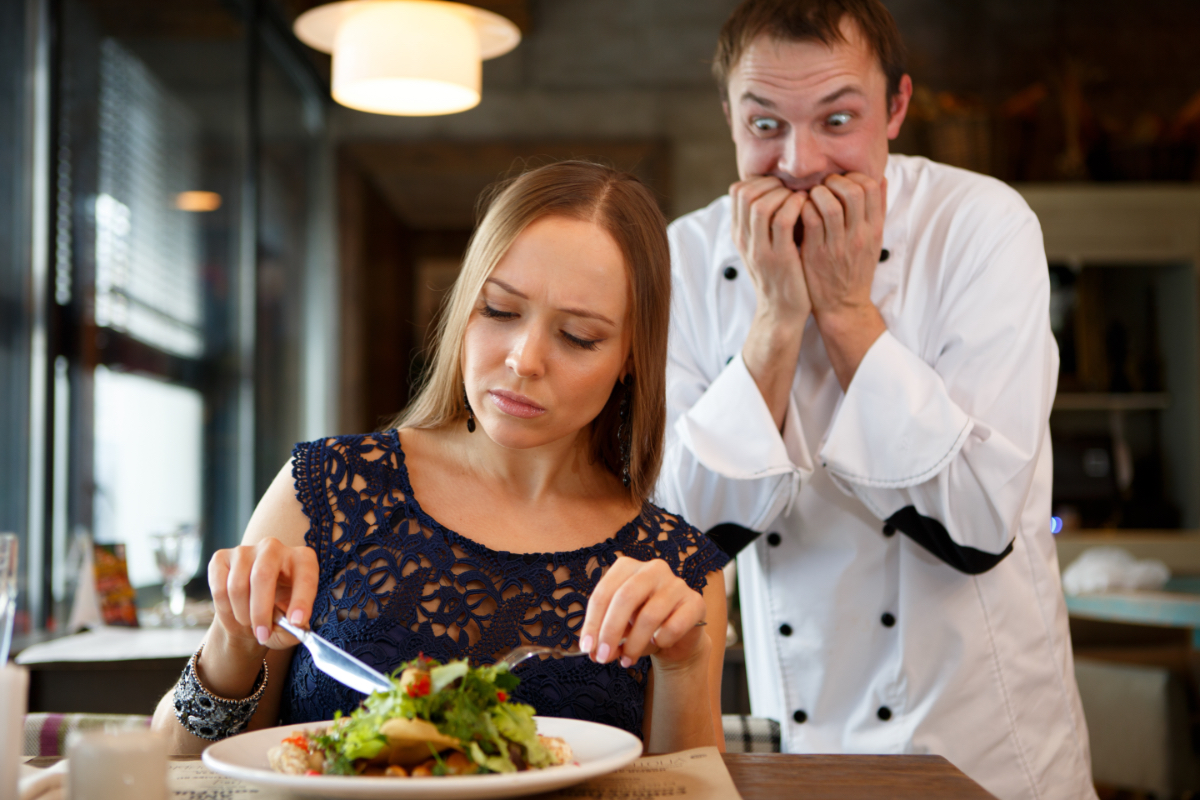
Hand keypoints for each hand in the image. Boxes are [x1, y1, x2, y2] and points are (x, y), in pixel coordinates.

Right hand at [208, 537, 318, 650]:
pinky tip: (234, 613)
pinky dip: (225, 609)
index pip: (305, 575)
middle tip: (262, 635)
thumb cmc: (278, 615)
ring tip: (249, 624)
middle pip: (263, 574)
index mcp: (302, 559)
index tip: (297, 622)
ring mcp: (245, 550)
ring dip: (242, 614)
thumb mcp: (291, 626)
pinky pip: (219, 588)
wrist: (250, 612)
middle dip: (261, 611)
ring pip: (237, 586)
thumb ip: (294, 629)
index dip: (302, 599)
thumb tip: (290, 626)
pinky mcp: (221, 558)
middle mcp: (274, 548)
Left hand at [579, 557, 706, 669]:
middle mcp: (652, 569)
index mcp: (627, 568)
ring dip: (634, 644)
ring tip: (627, 659)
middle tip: (603, 657)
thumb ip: (605, 637)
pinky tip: (658, 644)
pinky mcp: (695, 602)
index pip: (604, 593)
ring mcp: (676, 583)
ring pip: (649, 615)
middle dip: (610, 632)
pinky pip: (673, 626)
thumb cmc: (641, 626)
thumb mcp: (619, 629)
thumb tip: (595, 652)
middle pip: (625, 598)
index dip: (593, 622)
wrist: (677, 637)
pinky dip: (661, 641)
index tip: (587, 648)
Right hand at [729, 176, 811, 324]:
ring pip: (760, 205)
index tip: (781, 186)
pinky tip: (806, 207)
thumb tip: (777, 192)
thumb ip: (764, 223)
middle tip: (791, 190)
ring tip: (799, 198)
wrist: (782, 312)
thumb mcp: (764, 247)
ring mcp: (759, 249)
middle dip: (771, 184)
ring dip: (784, 194)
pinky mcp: (778, 258)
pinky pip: (782, 220)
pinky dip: (794, 206)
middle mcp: (744, 240)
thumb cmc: (781, 276)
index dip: (761, 181)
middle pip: (745, 193)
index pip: (737, 192)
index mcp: (740, 235)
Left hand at [799, 173, 888, 387]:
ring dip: (817, 193)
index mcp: (874, 229)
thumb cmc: (855, 269)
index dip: (853, 176)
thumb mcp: (874, 240)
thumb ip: (877, 210)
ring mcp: (837, 245)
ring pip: (830, 204)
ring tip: (811, 197)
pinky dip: (803, 209)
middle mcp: (859, 235)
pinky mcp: (816, 254)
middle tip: (823, 186)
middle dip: (834, 181)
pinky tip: (800, 210)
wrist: (843, 305)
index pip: (871, 186)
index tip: (841, 181)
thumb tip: (879, 177)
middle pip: (853, 191)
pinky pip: (809, 221)